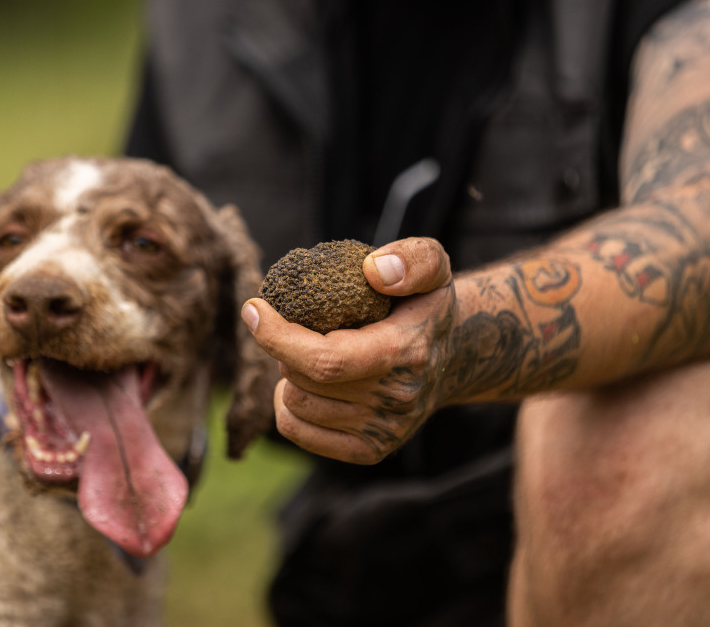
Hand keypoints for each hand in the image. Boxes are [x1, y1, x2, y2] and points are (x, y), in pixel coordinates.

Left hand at [241, 238, 454, 463]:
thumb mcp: (434, 265)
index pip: (327, 360)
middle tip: (299, 327)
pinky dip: (288, 406)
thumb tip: (374, 271)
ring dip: (288, 376)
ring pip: (295, 404)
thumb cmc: (426, 305)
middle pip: (303, 379)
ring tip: (306, 354)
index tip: (254, 308)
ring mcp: (384, 430)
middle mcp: (396, 398)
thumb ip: (413, 259)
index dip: (279, 337)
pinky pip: (298, 431)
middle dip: (286, 347)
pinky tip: (304, 384)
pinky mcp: (370, 450)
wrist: (455, 358)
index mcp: (405, 351)